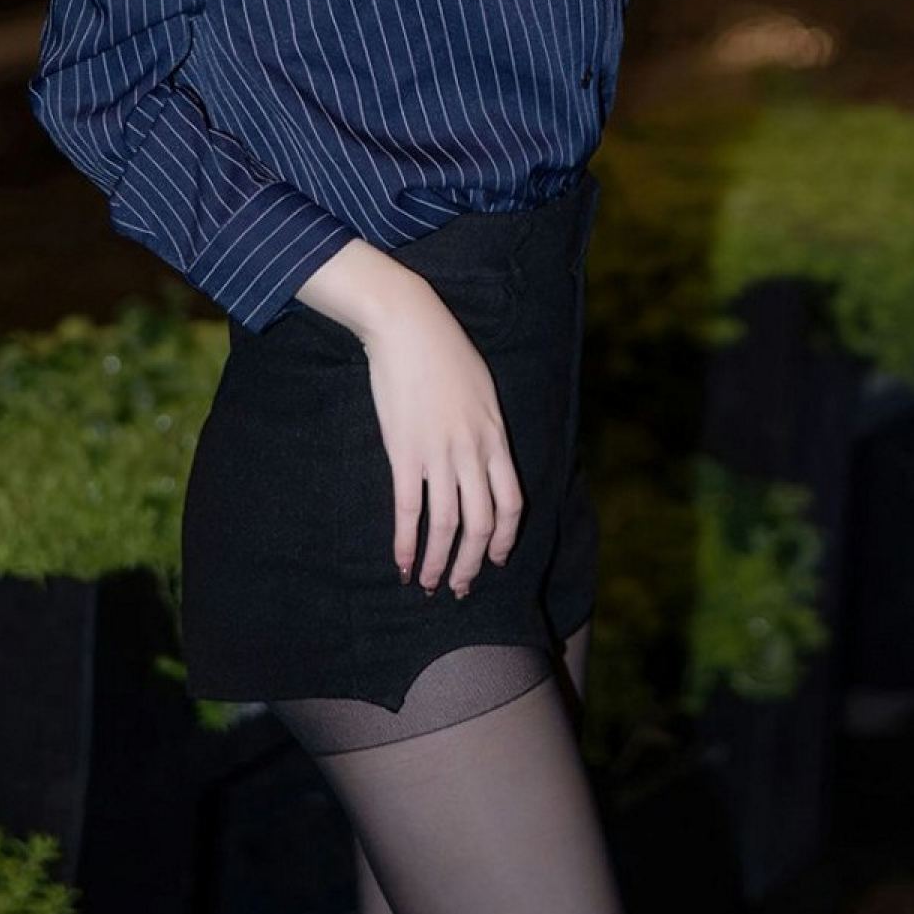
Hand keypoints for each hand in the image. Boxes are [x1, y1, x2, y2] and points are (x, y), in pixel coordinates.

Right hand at [361, 282, 523, 595]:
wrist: (409, 325)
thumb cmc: (445, 352)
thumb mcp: (482, 390)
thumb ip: (485, 429)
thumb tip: (483, 461)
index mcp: (495, 436)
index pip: (511, 503)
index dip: (504, 538)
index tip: (495, 560)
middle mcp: (473, 451)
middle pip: (481, 523)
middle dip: (472, 563)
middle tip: (461, 588)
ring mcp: (439, 454)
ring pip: (447, 526)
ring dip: (439, 563)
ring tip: (429, 585)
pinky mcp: (404, 453)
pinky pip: (408, 511)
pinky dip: (406, 544)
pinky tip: (402, 564)